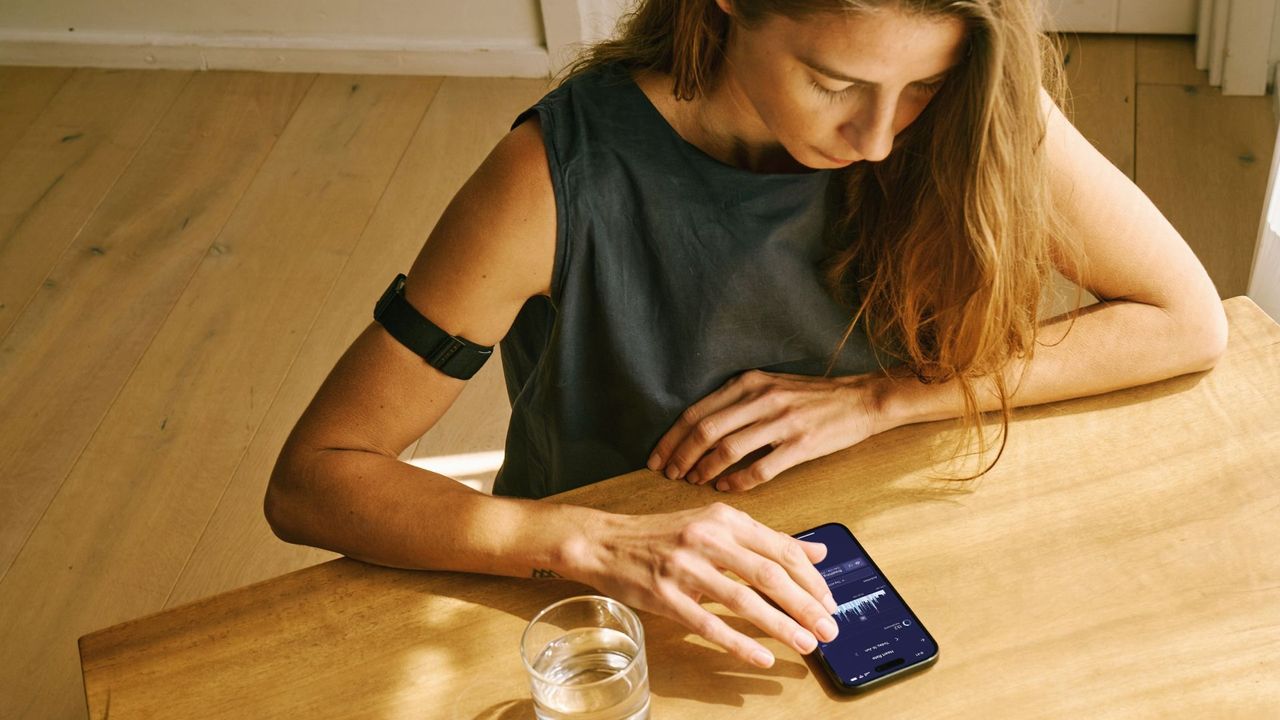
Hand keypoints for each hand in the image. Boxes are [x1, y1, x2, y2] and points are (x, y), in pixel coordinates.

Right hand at [568, 502, 839, 667]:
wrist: (605, 542)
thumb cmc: (663, 536)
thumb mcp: (716, 526)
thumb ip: (767, 540)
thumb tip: (818, 553)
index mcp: (724, 519)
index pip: (781, 549)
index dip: (811, 579)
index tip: (830, 601)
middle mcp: (708, 539)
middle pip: (770, 575)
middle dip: (806, 605)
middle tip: (830, 628)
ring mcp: (685, 568)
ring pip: (744, 600)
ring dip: (781, 625)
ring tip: (807, 643)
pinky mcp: (665, 596)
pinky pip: (709, 624)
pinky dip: (740, 642)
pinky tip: (762, 656)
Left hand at [648, 369, 887, 491]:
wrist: (860, 400)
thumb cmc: (811, 396)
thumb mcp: (770, 385)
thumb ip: (737, 400)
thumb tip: (699, 428)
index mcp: (749, 382)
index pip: (696, 411)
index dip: (672, 437)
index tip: (657, 457)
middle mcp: (761, 398)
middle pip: (705, 430)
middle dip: (680, 455)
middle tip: (667, 474)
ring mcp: (782, 421)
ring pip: (728, 449)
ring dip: (704, 469)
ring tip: (693, 481)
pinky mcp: (801, 444)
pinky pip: (760, 469)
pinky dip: (737, 481)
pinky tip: (726, 487)